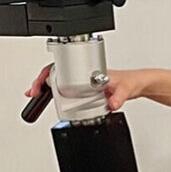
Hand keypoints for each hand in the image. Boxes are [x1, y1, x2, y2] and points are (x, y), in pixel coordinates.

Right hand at [24, 65, 149, 111]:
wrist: (138, 84)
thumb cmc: (130, 81)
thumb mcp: (125, 90)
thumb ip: (119, 97)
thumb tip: (112, 103)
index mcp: (89, 70)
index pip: (62, 68)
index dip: (47, 76)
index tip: (39, 85)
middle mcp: (84, 74)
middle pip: (56, 74)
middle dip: (41, 81)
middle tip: (32, 92)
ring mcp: (84, 81)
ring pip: (60, 80)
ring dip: (47, 86)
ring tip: (36, 94)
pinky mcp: (86, 88)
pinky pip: (67, 88)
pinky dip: (56, 92)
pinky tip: (50, 98)